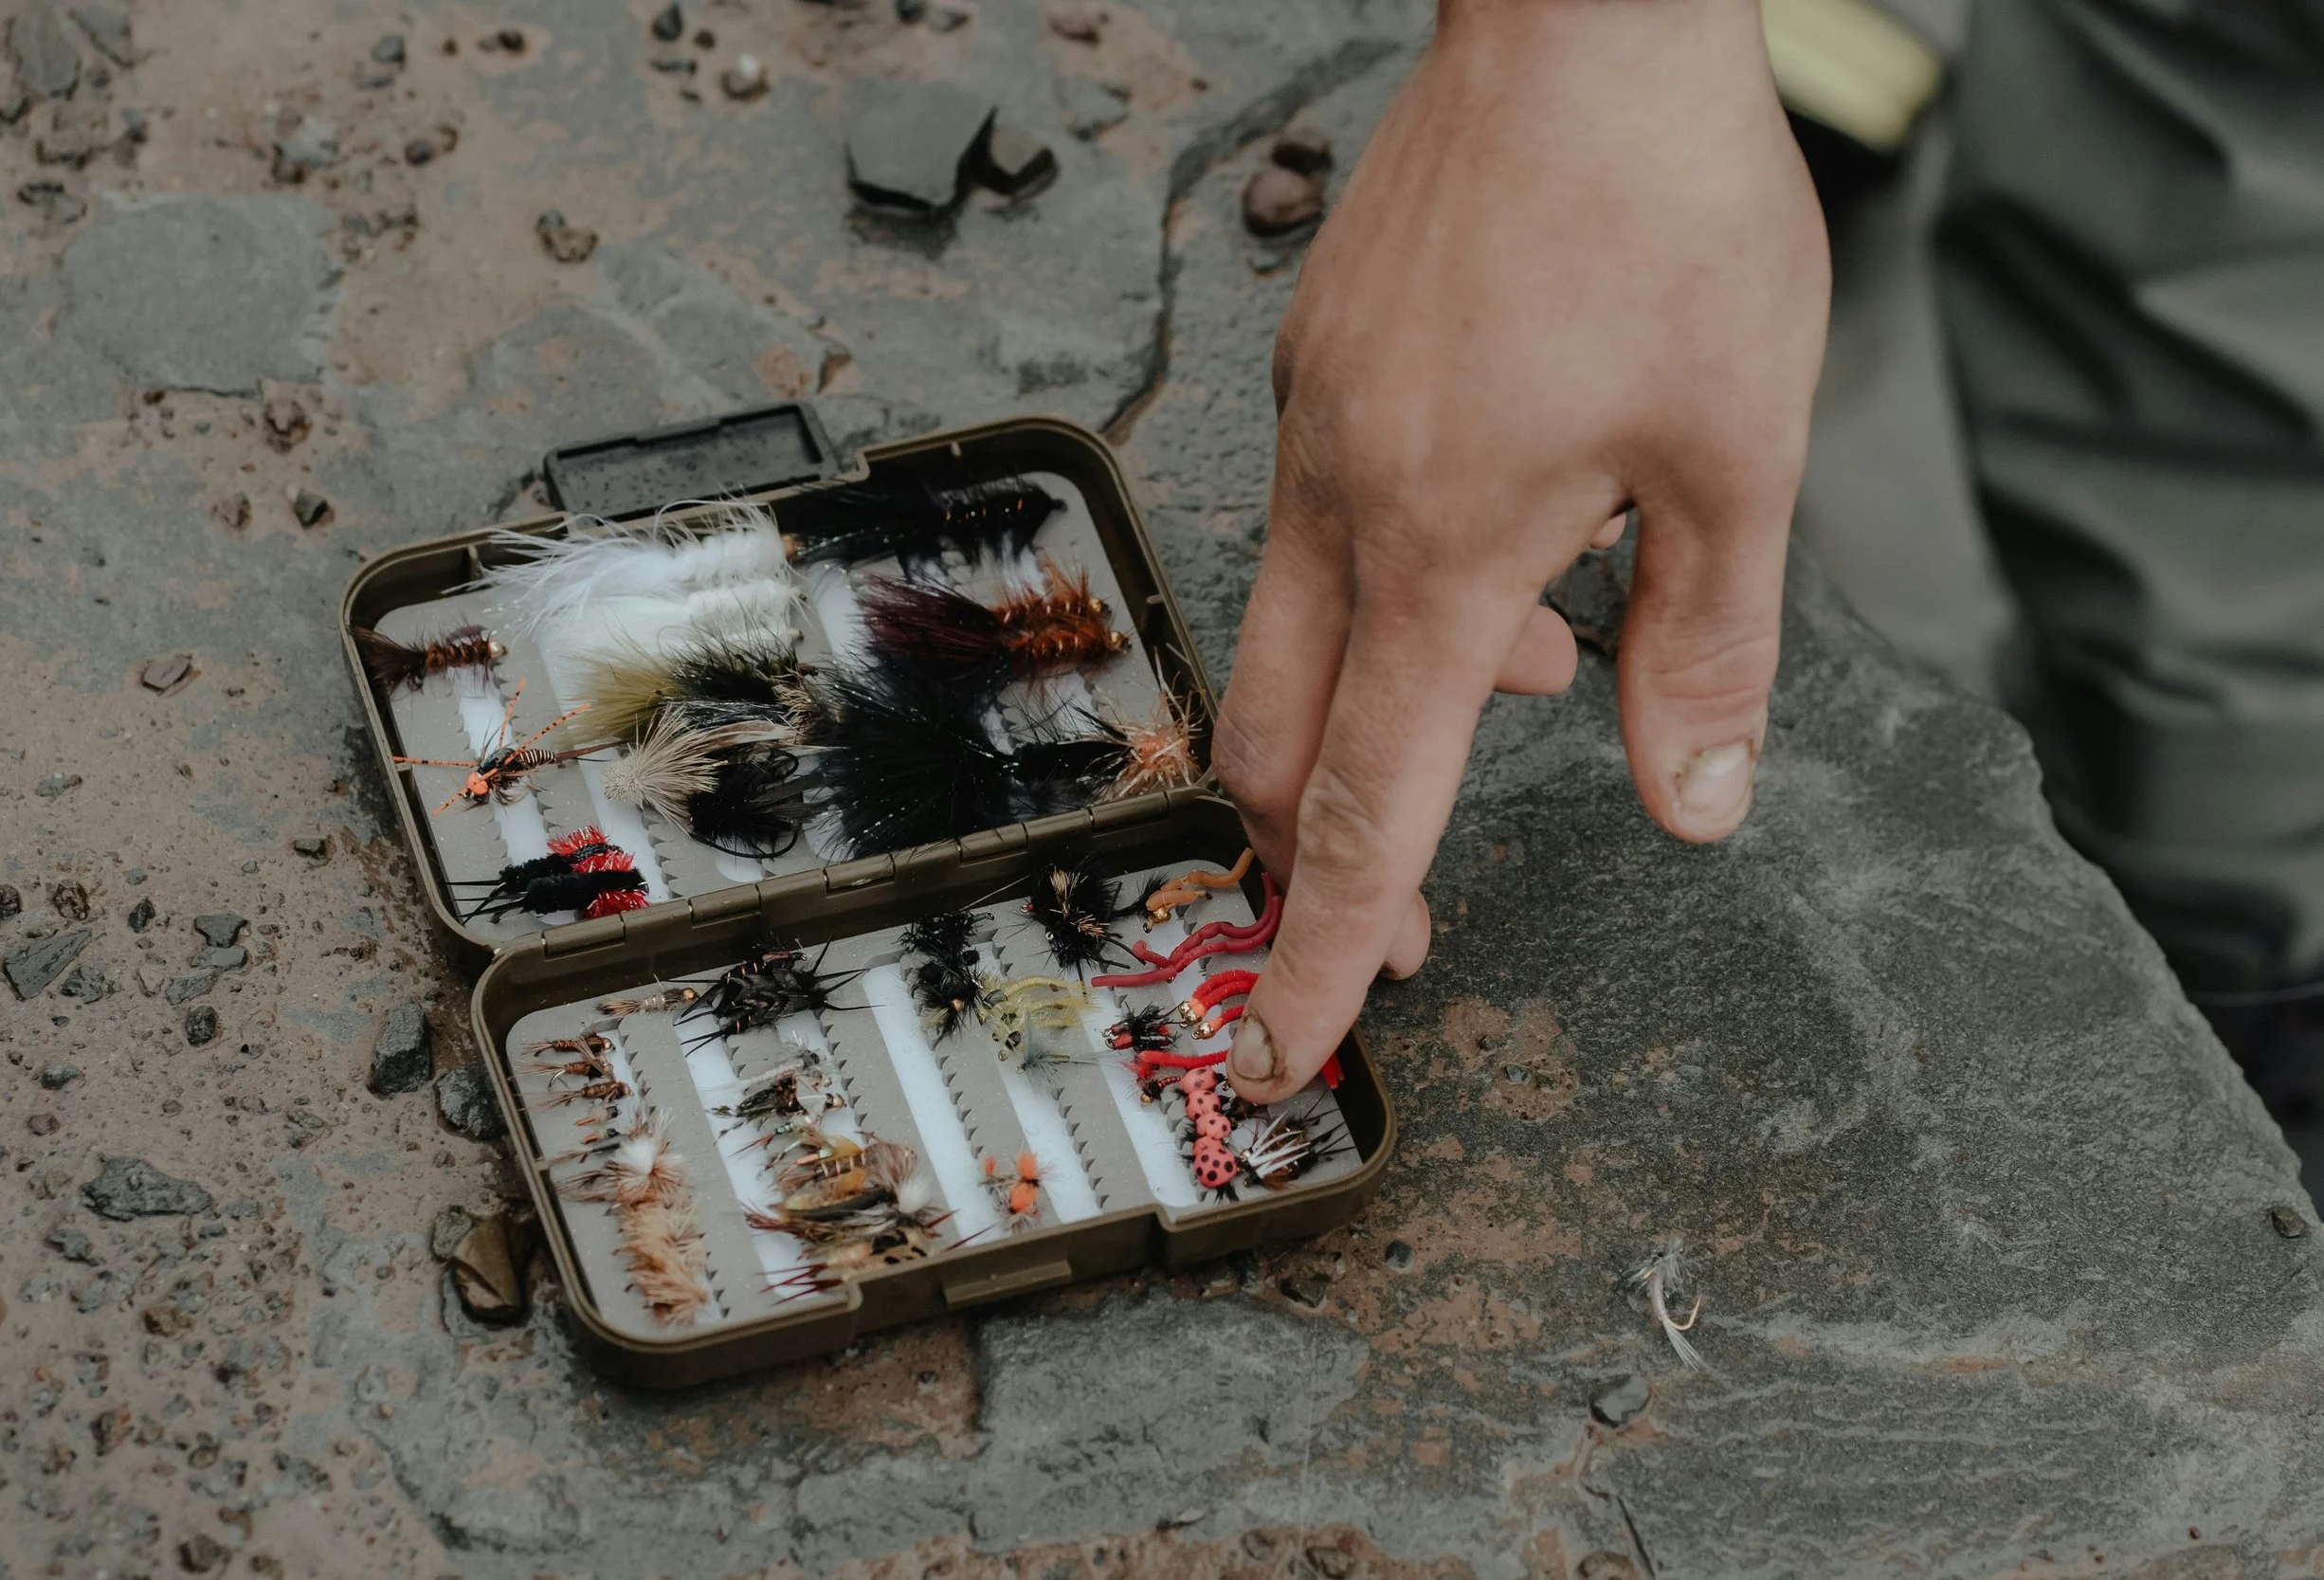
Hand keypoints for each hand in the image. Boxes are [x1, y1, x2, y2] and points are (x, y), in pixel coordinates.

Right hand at [1217, 0, 1828, 1102]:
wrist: (1578, 26)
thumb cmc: (1658, 210)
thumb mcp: (1735, 456)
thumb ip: (1705, 654)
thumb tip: (1692, 803)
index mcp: (1440, 550)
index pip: (1366, 803)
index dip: (1325, 946)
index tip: (1288, 1043)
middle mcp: (1343, 504)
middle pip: (1278, 744)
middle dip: (1322, 855)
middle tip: (1403, 915)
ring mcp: (1312, 433)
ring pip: (1294, 635)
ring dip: (1386, 702)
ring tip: (1534, 664)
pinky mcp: (1314, 372)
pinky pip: (1319, 531)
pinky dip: (1392, 591)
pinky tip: (1505, 539)